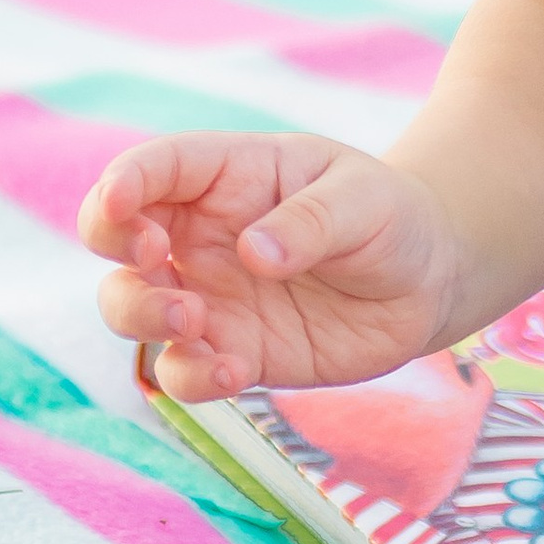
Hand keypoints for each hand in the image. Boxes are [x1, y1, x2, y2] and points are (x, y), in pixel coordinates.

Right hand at [80, 132, 465, 405]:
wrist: (428, 281)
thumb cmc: (390, 216)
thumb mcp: (364, 200)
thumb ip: (311, 220)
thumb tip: (253, 254)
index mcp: (227, 176)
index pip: (154, 168)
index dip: (123, 183)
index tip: (119, 207)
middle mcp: (202, 236)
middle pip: (116, 237)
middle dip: (115, 247)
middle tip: (155, 260)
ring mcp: (209, 296)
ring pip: (131, 307)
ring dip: (141, 315)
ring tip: (192, 321)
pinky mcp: (230, 351)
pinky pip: (184, 370)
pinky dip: (193, 376)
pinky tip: (235, 371)